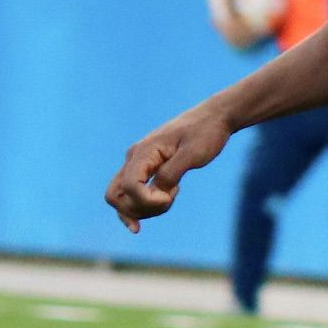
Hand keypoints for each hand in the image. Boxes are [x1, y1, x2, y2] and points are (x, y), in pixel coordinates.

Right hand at [106, 104, 238, 228]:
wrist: (212, 118)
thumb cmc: (205, 133)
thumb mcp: (192, 154)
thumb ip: (171, 174)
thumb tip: (156, 194)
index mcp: (144, 151)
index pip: (130, 187)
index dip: (148, 201)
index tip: (171, 195)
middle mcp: (134, 157)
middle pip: (115, 196)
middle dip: (139, 210)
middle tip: (168, 201)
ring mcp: (137, 163)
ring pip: (123, 198)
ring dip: (145, 208)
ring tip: (173, 193)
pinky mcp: (145, 168)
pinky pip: (132, 192)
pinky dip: (142, 205)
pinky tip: (163, 203)